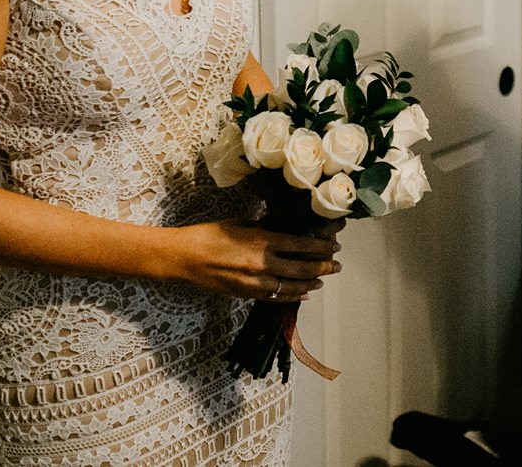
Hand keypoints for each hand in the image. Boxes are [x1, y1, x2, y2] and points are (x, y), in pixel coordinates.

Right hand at [170, 219, 344, 300]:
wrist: (184, 258)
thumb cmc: (210, 235)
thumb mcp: (242, 223)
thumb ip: (266, 227)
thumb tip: (287, 225)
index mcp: (263, 240)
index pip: (302, 244)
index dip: (322, 247)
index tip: (335, 246)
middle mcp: (263, 263)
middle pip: (303, 267)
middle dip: (324, 267)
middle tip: (338, 265)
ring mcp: (255, 282)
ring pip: (293, 286)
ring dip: (311, 283)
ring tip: (323, 280)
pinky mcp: (247, 294)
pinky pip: (276, 297)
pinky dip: (293, 296)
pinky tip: (304, 294)